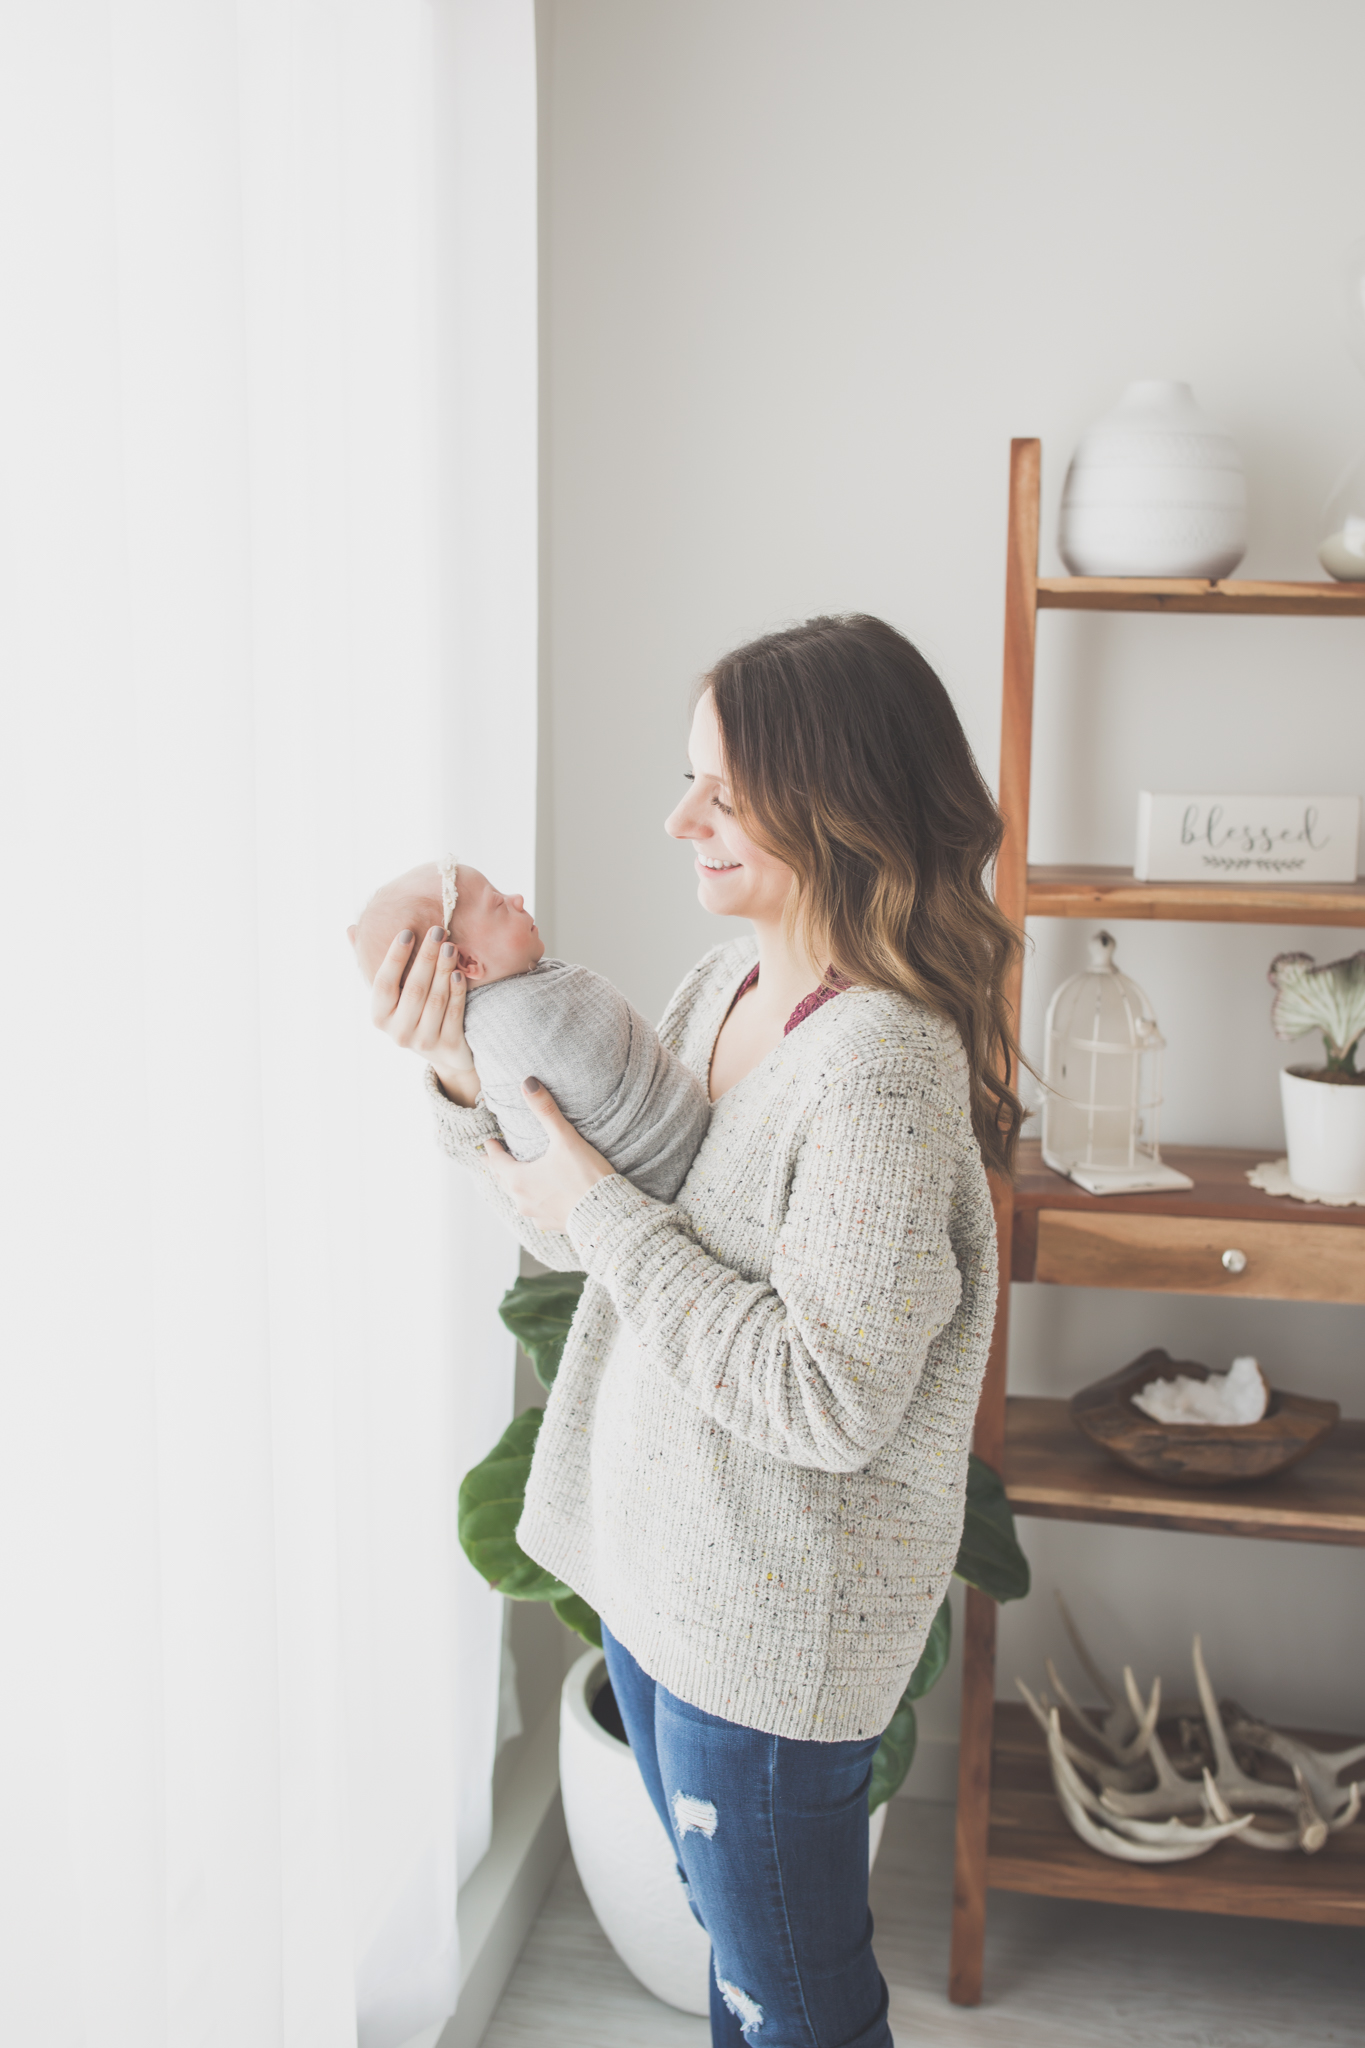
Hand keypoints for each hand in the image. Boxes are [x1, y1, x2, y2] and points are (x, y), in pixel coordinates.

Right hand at [359, 923, 480, 1105]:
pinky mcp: (447, 1045)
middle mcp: (398, 1032)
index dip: (395, 957)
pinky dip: (456, 991)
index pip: (384, 983)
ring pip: (435, 1000)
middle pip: (414, 989)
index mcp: (378, 1016)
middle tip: (437, 930)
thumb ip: (371, 963)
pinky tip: (459, 972)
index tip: (407, 932)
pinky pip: (453, 1013)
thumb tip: (352, 930)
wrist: (443, 1052)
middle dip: (426, 957)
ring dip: (443, 969)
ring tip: (450, 945)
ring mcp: (423, 1041)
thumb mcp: (390, 994)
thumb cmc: (410, 1012)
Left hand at [482, 1078, 613, 1230]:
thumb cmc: (584, 1176)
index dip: (492, 1150)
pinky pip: (535, 1213)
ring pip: (518, 1199)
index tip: (488, 1142)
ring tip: (517, 1180)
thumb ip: (545, 1111)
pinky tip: (541, 1202)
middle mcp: (522, 1200)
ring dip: (516, 1187)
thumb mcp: (565, 1139)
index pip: (497, 1161)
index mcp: (519, 1179)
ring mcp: (536, 1215)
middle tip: (493, 1160)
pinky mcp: (551, 1225)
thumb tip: (528, 1083)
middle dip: (499, 1168)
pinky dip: (535, 1203)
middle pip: (504, 1181)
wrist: (606, 1214)